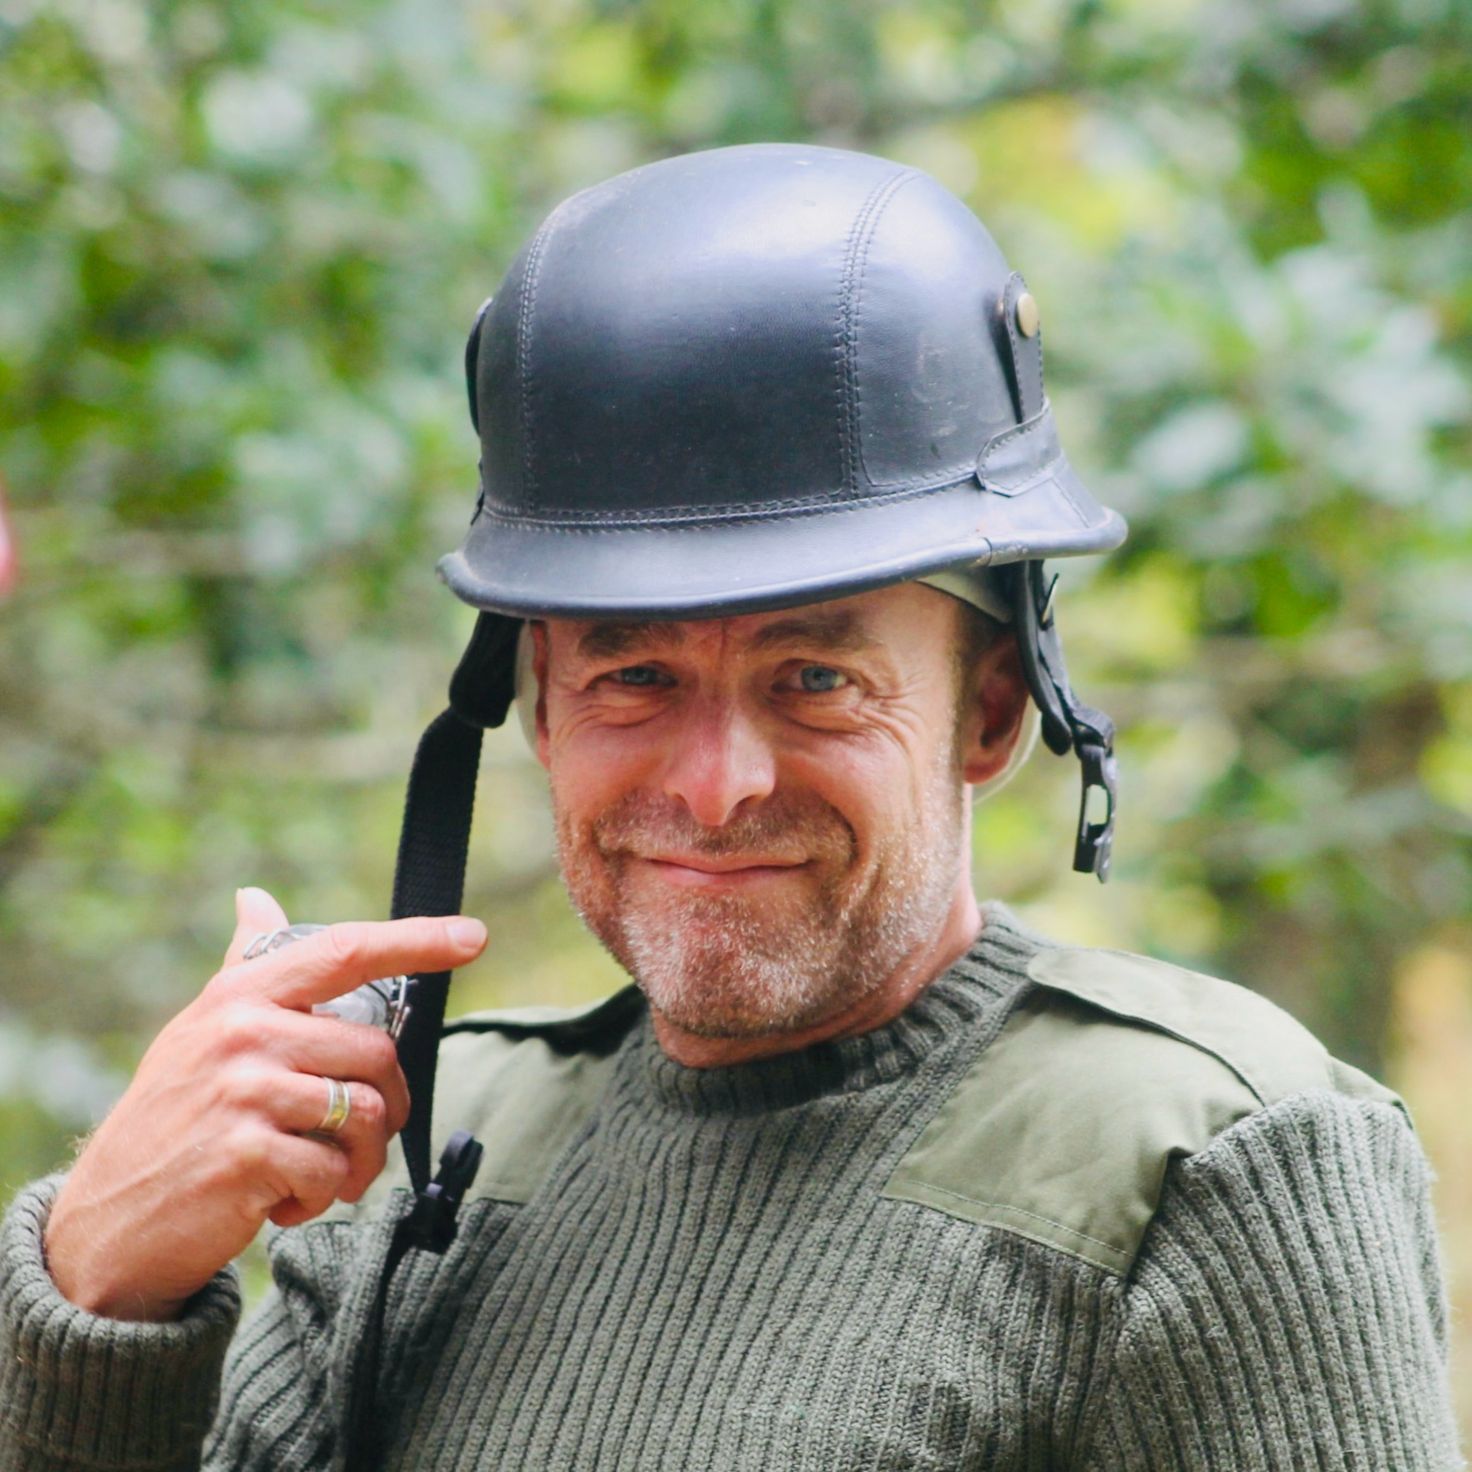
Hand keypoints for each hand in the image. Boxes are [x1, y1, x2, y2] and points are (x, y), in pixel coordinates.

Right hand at [43, 887, 486, 1322]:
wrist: (106, 1223)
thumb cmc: (171, 1118)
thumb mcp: (200, 1031)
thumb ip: (244, 966)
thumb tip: (255, 898)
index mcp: (241, 994)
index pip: (345, 952)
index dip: (417, 940)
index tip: (474, 936)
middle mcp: (242, 1032)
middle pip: (377, 1053)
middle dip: (388, 1110)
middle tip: (358, 1143)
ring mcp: (243, 1091)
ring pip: (367, 1114)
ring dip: (359, 1162)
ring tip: (323, 1177)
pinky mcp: (246, 1154)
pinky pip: (333, 1172)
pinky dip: (321, 1199)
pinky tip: (283, 1203)